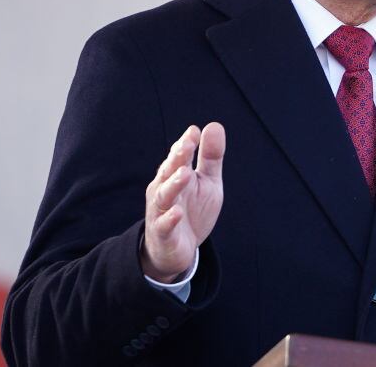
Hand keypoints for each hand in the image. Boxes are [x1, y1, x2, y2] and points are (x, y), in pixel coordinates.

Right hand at [141, 123, 225, 282]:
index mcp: (175, 174)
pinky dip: (169, 218)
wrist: (177, 249)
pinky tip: (177, 212)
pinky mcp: (163, 233)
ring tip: (185, 174)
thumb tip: (214, 125)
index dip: (185, 143)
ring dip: (173, 184)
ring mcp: (161, 211)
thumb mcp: (207, 182)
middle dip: (176, 158)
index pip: (179, 156)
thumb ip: (210, 157)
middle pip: (169, 171)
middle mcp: (164, 189)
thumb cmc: (192, 209)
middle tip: (187, 146)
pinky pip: (164, 225)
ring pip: (164, 196)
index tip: (194, 132)